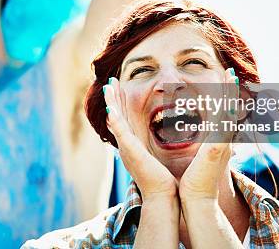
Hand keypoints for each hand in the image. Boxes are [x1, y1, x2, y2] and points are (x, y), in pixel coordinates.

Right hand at [103, 78, 177, 199]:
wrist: (162, 196)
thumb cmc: (164, 180)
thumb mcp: (158, 158)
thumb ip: (160, 145)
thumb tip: (170, 135)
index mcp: (133, 146)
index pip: (124, 119)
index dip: (120, 103)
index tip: (120, 88)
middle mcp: (126, 146)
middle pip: (116, 116)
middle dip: (113, 98)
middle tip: (111, 82)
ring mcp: (126, 148)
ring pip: (114, 120)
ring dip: (111, 103)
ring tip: (108, 87)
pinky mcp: (130, 152)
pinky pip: (120, 132)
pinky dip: (115, 120)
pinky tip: (110, 109)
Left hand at [179, 68, 238, 200]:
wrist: (196, 197)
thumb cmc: (193, 179)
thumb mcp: (196, 156)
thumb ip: (197, 145)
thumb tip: (192, 139)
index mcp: (216, 139)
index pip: (222, 112)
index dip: (225, 96)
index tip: (225, 79)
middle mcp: (223, 138)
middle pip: (230, 108)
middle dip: (231, 89)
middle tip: (231, 71)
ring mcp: (223, 142)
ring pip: (230, 111)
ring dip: (231, 93)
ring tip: (231, 75)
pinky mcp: (218, 147)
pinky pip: (224, 122)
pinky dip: (227, 108)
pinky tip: (227, 97)